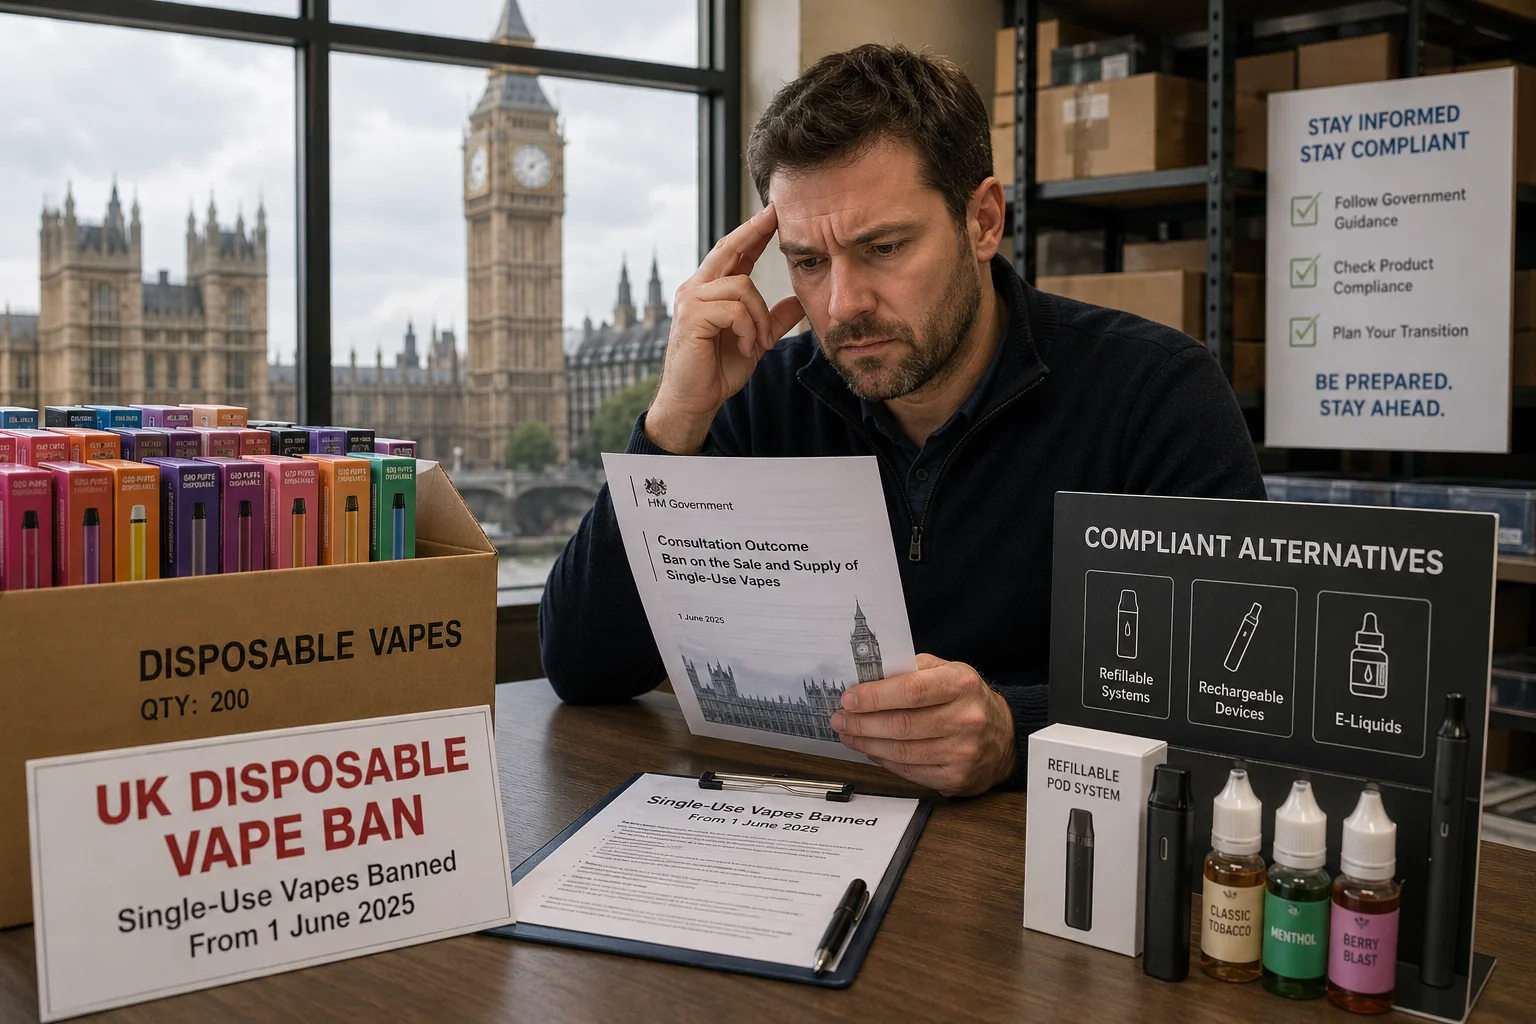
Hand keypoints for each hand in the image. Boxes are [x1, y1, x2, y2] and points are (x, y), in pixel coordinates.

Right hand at [645, 204, 804, 453]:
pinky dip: (749, 329)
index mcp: (710, 292)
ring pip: (742, 286)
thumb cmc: (717, 372)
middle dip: (754, 232)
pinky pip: (734, 309)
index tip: (773, 214)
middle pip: (728, 249)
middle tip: (776, 215)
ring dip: (759, 317)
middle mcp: (695, 289)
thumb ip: (772, 320)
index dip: (753, 232)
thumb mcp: (755, 341)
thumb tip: (796, 302)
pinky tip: (748, 348)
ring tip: (759, 343)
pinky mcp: (692, 317)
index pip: (732, 253)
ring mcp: (691, 301)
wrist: (694, 401)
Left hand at [830, 655, 1015, 796]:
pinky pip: (910, 771)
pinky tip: (872, 751)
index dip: (875, 697)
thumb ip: (912, 670)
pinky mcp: (957, 778)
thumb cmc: (967, 699)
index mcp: (961, 685)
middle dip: (862, 723)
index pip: (910, 691)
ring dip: (867, 744)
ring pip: (902, 752)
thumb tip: (869, 679)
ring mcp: (963, 752)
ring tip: (849, 735)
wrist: (1005, 735)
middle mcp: (966, 719)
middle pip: (901, 725)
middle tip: (840, 719)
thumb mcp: (948, 671)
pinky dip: (885, 761)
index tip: (849, 699)